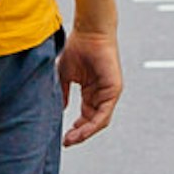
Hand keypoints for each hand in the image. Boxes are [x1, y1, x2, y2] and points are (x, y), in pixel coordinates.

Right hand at [58, 22, 120, 144]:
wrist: (89, 31)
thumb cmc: (78, 47)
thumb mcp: (64, 75)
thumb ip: (62, 92)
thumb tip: (58, 110)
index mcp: (91, 91)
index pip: (85, 116)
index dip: (75, 128)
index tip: (64, 137)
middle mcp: (101, 94)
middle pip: (92, 121)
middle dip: (79, 134)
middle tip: (67, 141)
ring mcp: (109, 93)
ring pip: (99, 120)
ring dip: (85, 132)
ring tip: (72, 138)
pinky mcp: (114, 90)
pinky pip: (104, 113)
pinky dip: (93, 123)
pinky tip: (82, 129)